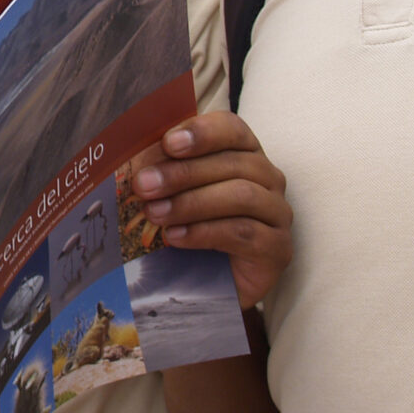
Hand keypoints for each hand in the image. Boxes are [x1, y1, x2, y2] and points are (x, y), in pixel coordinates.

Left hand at [128, 112, 292, 308]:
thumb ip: (162, 169)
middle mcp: (268, 178)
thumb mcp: (173, 192)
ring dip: (191, 203)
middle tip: (144, 184)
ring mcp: (278, 213)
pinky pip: (244, 233)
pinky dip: (204, 233)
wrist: (209, 283)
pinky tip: (175, 237)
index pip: (233, 129)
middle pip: (232, 164)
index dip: (202, 132)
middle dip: (182, 173)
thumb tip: (135, 158)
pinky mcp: (278, 249)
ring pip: (241, 196)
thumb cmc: (190, 226)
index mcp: (245, 152)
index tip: (168, 143)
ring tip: (154, 213)